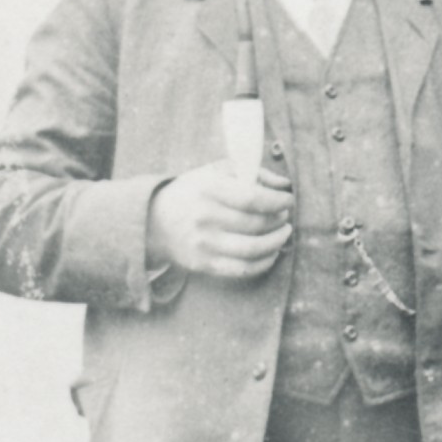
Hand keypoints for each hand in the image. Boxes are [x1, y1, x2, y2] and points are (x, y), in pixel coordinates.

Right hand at [147, 163, 292, 279]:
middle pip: (257, 224)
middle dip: (279, 220)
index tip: (289, 200)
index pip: (252, 198)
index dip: (278, 201)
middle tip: (284, 216)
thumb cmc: (193, 193)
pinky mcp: (204, 264)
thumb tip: (284, 184)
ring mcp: (204, 244)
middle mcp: (205, 217)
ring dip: (277, 242)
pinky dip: (265, 262)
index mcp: (208, 189)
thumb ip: (251, 172)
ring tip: (283, 233)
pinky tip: (272, 252)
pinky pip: (243, 269)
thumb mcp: (214, 172)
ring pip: (254, 248)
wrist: (153, 222)